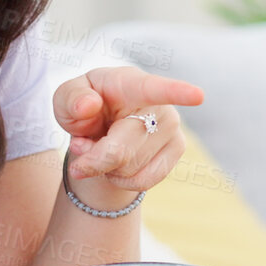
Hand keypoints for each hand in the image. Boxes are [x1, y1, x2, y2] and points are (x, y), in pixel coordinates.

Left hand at [51, 67, 204, 192]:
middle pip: (120, 151)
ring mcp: (173, 128)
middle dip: (92, 158)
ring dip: (104, 168)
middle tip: (80, 145)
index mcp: (131, 83)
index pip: (154, 89)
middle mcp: (159, 104)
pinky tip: (115, 163)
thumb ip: (71, 99)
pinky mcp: (177, 149)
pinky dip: (120, 180)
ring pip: (128, 170)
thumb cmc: (85, 106)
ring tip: (100, 147)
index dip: (176, 92)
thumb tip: (89, 106)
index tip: (198, 96)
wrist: (104, 124)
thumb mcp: (67, 99)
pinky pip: (142, 182)